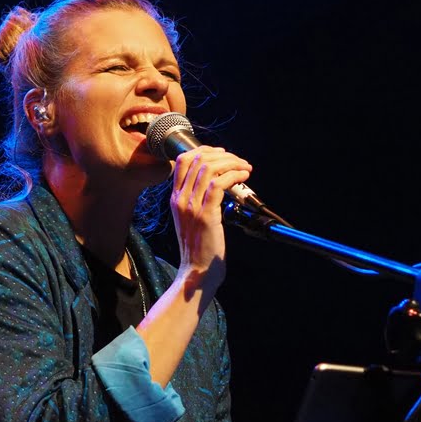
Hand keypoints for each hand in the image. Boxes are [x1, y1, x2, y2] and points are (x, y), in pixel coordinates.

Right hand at [169, 146, 251, 289]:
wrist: (198, 271)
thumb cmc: (199, 248)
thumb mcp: (191, 219)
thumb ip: (196, 200)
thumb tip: (216, 181)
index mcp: (175, 198)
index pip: (182, 160)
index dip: (204, 151)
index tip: (221, 154)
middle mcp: (180, 199)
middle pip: (198, 160)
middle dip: (223, 155)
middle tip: (239, 161)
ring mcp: (192, 206)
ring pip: (210, 168)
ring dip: (232, 163)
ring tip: (245, 168)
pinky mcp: (206, 214)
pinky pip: (219, 184)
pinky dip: (234, 176)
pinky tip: (244, 177)